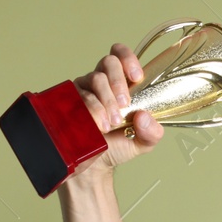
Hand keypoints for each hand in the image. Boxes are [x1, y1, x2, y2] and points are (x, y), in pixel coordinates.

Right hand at [70, 43, 163, 179]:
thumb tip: (144, 117)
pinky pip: (78, 96)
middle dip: (118, 82)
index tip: (136, 77)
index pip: (121, 55)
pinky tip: (97, 125)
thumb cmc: (117, 146)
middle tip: (124, 105)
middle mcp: (101, 82)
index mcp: (121, 83)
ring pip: (94, 79)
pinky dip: (90, 110)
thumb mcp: (143, 141)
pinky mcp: (68, 101)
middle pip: (108, 63)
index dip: (128, 59)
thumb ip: (152, 131)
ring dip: (106, 101)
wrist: (95, 165)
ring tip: (112, 124)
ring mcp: (84, 89)